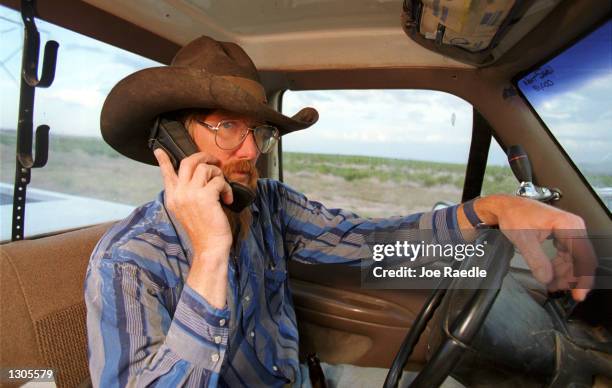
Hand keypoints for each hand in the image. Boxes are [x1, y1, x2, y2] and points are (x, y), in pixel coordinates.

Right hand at [154, 148, 233, 256]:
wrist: (209, 247)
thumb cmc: (203, 230)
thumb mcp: (188, 211)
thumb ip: (187, 195)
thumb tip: (197, 178)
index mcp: (172, 197)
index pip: (167, 174)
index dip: (163, 161)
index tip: (158, 150)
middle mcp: (179, 193)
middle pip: (188, 162)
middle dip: (203, 157)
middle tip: (214, 161)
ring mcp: (191, 194)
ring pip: (205, 168)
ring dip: (218, 174)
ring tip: (222, 187)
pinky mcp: (205, 196)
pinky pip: (218, 180)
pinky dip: (226, 187)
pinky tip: (227, 199)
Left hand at [475, 195, 596, 301]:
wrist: (505, 207)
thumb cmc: (513, 215)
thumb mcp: (523, 239)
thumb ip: (536, 260)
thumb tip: (546, 278)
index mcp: (568, 225)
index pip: (583, 256)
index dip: (582, 278)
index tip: (578, 294)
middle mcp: (573, 227)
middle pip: (581, 260)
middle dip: (571, 278)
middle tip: (560, 291)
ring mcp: (569, 231)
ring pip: (575, 260)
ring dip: (565, 275)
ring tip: (552, 285)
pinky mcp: (563, 235)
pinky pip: (567, 256)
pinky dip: (560, 268)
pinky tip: (551, 276)